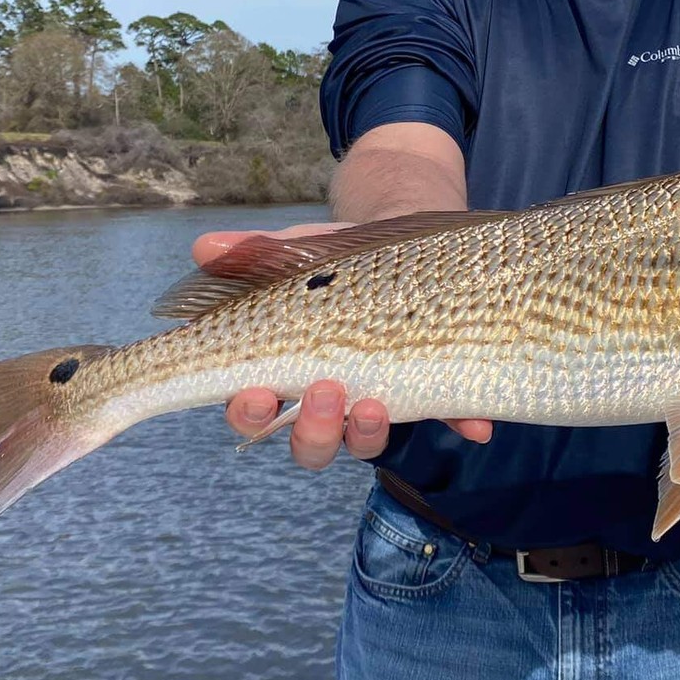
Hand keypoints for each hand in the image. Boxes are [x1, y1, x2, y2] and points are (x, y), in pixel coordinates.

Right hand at [194, 222, 492, 467]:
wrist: (402, 237)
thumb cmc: (334, 257)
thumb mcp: (297, 250)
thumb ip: (255, 253)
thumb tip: (205, 246)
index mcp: (286, 373)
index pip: (255, 409)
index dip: (249, 411)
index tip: (255, 392)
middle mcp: (330, 400)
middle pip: (311, 443)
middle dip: (315, 430)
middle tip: (328, 392)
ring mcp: (382, 398)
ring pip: (367, 440)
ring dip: (368, 432)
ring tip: (376, 403)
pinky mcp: (434, 388)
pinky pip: (448, 415)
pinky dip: (461, 423)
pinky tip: (475, 426)